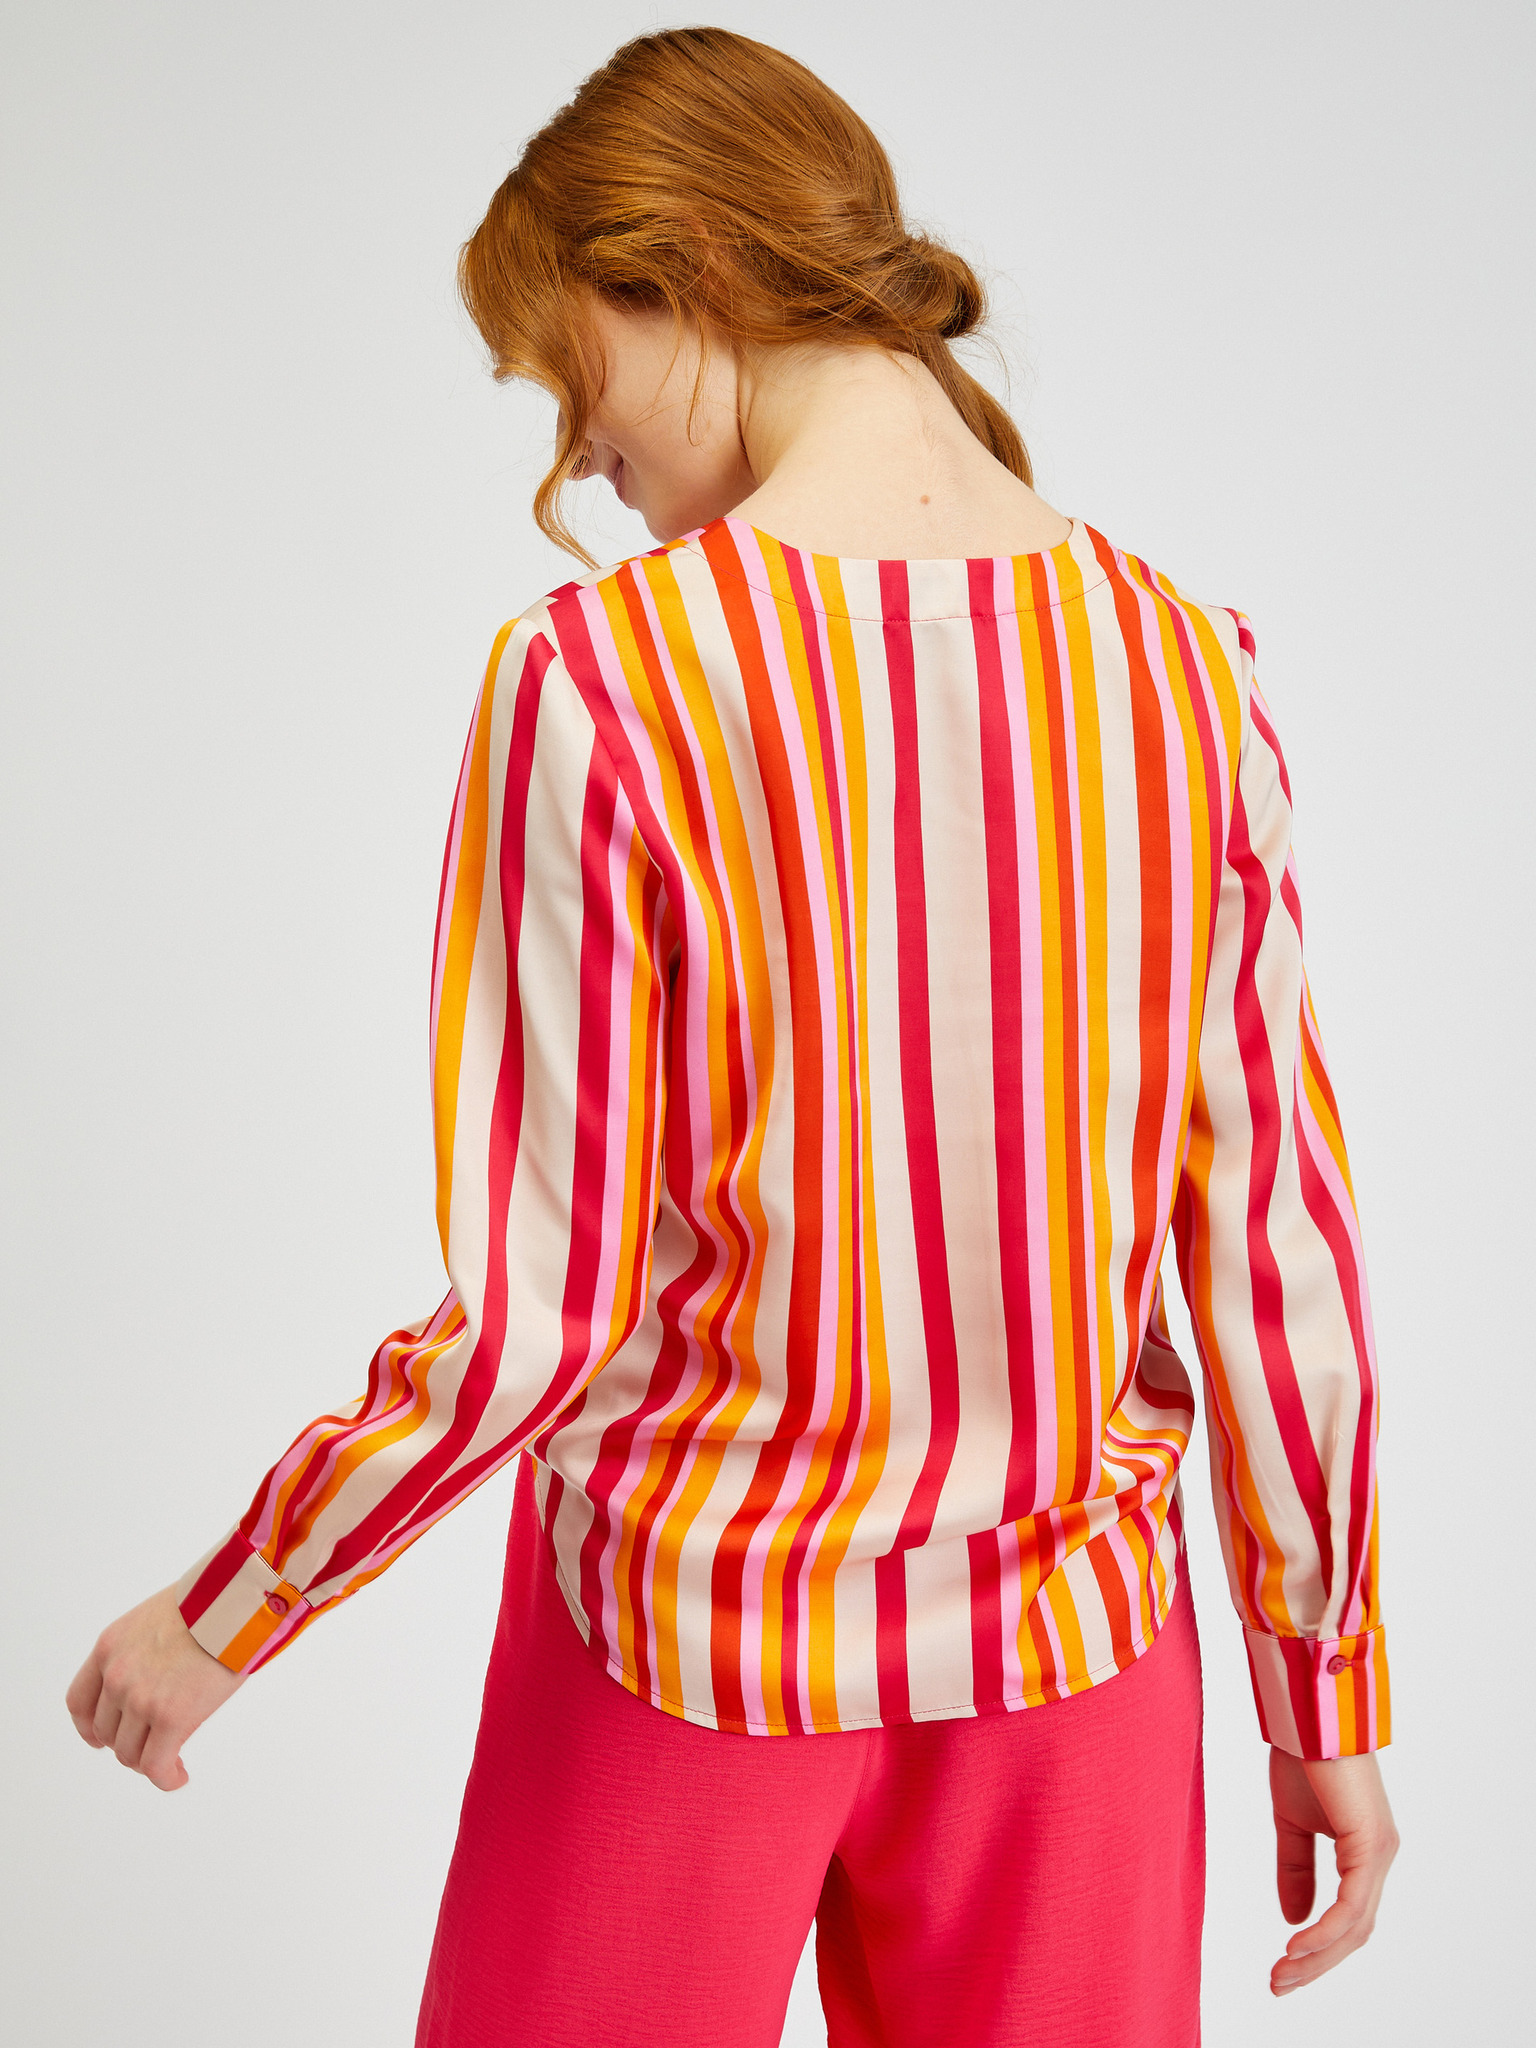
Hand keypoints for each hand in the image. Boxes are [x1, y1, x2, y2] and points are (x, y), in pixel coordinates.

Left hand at [66, 1583, 246, 1790]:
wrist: (237, 1599)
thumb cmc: (210, 1602)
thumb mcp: (156, 1619)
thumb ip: (141, 1652)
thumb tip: (155, 1682)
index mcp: (109, 1647)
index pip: (80, 1701)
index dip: (89, 1727)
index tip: (100, 1739)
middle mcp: (117, 1674)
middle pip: (108, 1732)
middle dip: (130, 1743)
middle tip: (155, 1745)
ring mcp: (141, 1698)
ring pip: (130, 1753)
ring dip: (149, 1761)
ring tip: (172, 1761)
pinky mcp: (172, 1717)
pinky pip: (156, 1766)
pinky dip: (166, 1778)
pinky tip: (178, 1776)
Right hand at [1269, 1745, 1397, 1994]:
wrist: (1307, 1714)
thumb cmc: (1303, 1756)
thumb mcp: (1291, 1822)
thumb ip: (1294, 1868)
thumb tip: (1292, 1918)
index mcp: (1364, 1852)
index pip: (1348, 1917)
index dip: (1317, 1948)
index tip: (1282, 1967)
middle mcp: (1380, 1857)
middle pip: (1354, 1932)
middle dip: (1316, 1964)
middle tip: (1278, 1983)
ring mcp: (1379, 1852)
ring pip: (1355, 1927)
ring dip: (1317, 1956)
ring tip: (1282, 1973)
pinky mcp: (1371, 1845)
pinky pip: (1352, 1905)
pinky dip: (1324, 1931)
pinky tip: (1297, 1945)